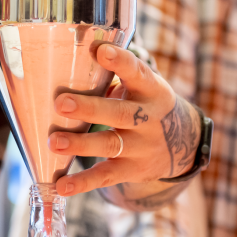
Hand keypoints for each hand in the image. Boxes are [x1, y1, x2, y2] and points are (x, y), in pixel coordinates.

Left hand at [51, 44, 201, 196]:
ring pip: (110, 145)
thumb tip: (64, 64)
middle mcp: (149, 118)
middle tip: (61, 103)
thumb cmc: (146, 104)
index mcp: (151, 90)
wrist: (182, 144)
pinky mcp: (132, 170)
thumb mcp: (142, 87)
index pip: (137, 72)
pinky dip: (82, 182)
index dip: (120, 61)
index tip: (101, 51)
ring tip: (54, 142)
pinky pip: (106, 176)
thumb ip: (113, 78)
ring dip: (80, 144)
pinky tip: (61, 185)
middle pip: (119, 113)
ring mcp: (141, 146)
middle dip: (90, 109)